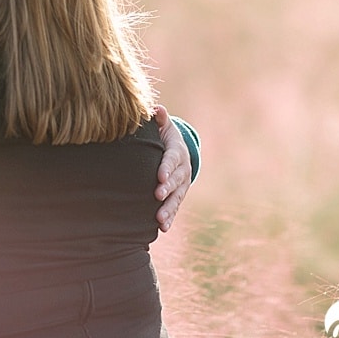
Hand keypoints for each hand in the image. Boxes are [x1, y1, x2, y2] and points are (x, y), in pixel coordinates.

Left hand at [153, 105, 191, 231]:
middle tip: (158, 195)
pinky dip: (169, 217)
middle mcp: (182, 170)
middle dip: (168, 188)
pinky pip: (174, 207)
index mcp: (177, 152)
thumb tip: (157, 109)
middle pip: (176, 180)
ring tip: (160, 219)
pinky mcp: (177, 196)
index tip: (159, 176)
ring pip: (176, 197)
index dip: (167, 168)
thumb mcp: (163, 127)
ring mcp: (181, 185)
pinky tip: (162, 228)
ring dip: (168, 208)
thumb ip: (160, 120)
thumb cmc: (164, 137)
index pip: (172, 160)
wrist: (178, 152)